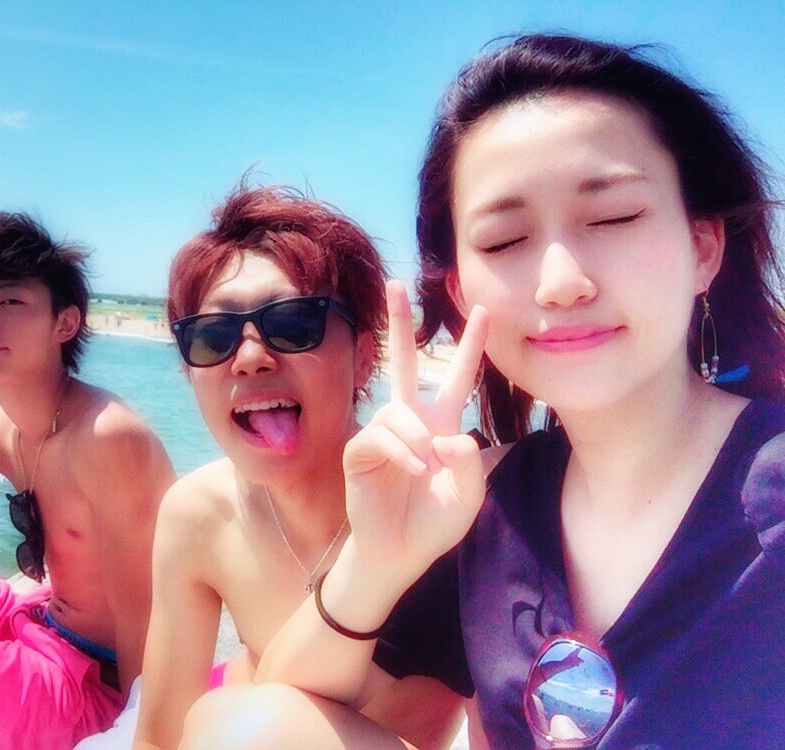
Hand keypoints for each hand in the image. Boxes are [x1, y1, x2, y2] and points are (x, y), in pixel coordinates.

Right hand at [342, 281, 488, 579]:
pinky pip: (380, 438)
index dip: (470, 346)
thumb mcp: (467, 497)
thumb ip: (469, 466)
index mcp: (441, 425)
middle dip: (400, 323)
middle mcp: (411, 421)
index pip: (457, 377)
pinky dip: (400, 454)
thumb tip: (450, 437)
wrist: (399, 552)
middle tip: (395, 284)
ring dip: (416, 441)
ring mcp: (383, 434)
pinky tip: (411, 472)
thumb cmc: (434, 524)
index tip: (483, 311)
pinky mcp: (359, 452)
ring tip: (423, 470)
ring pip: (397, 413)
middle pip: (405, 361)